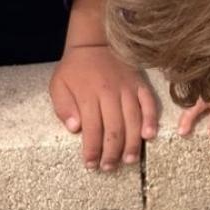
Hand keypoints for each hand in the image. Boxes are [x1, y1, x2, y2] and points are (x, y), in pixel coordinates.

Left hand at [49, 44, 157, 170]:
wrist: (95, 41)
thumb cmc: (75, 68)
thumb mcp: (58, 85)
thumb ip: (63, 107)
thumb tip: (74, 128)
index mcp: (88, 95)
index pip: (91, 129)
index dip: (92, 150)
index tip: (91, 165)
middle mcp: (110, 93)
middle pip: (114, 129)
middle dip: (111, 152)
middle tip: (109, 167)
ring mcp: (127, 88)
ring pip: (133, 120)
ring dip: (132, 143)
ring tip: (129, 160)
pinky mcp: (139, 84)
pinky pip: (148, 103)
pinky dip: (150, 119)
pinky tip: (150, 135)